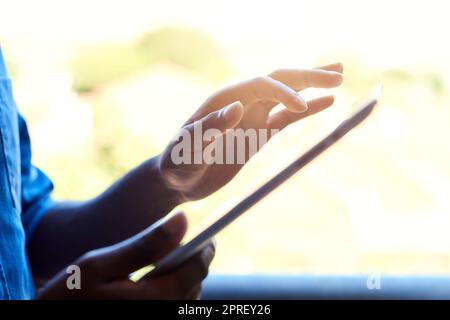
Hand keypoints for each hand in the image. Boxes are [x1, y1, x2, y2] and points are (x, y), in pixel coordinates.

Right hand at [37, 212, 213, 299]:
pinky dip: (170, 295)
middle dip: (190, 263)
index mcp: (155, 301)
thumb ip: (145, 244)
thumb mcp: (100, 265)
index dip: (205, 248)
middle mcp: (163, 316)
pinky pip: (173, 310)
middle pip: (195, 285)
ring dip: (180, 280)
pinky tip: (149, 288)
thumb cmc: (68, 297)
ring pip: (186, 299)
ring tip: (157, 268)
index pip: (197, 269)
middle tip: (175, 248)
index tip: (207, 234)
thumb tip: (183, 219)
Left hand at [159, 63, 343, 199]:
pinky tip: (327, 103)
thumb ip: (209, 129)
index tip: (299, 108)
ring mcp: (253, 117)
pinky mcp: (259, 134)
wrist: (178, 180)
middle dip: (307, 76)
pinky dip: (308, 110)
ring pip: (287, 95)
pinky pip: (288, 119)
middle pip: (279, 80)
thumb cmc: (177, 163)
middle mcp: (241, 102)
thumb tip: (238, 107)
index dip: (282, 92)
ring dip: (311, 84)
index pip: (260, 85)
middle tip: (339, 74)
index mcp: (224, 99)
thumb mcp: (188, 148)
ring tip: (339, 76)